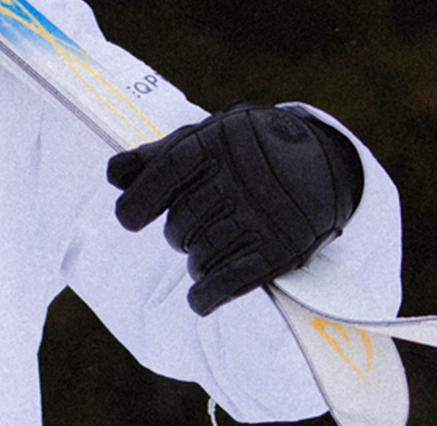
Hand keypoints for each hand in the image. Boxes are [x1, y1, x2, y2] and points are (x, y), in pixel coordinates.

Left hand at [106, 104, 364, 315]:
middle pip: (180, 224)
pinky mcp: (282, 249)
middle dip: (178, 231)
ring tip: (206, 250)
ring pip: (201, 255)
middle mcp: (236, 180)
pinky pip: (231, 280)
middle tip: (193, 226)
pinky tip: (199, 299)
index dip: (137, 203)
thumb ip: (158, 157)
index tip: (131, 218)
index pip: (162, 176)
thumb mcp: (207, 137)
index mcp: (213, 145)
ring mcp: (261, 216)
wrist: (322, 161)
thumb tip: (113, 176)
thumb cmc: (248, 149)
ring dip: (196, 261)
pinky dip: (207, 294)